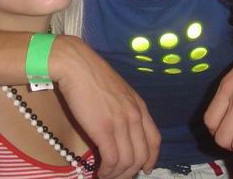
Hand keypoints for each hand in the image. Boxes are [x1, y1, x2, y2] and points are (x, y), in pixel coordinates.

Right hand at [51, 36, 159, 177]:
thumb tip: (121, 131)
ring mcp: (120, 122)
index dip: (151, 158)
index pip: (154, 140)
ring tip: (106, 177)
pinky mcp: (103, 129)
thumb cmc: (93, 76)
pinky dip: (107, 171)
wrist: (77, 65)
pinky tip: (99, 173)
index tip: (144, 169)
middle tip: (118, 177)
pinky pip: (111, 160)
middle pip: (142, 155)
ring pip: (127, 161)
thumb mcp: (119, 91)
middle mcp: (134, 116)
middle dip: (131, 172)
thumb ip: (124, 109)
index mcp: (139, 106)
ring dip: (117, 175)